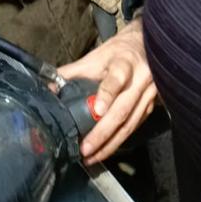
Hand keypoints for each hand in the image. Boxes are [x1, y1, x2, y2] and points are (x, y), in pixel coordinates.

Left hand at [57, 20, 155, 163]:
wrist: (148, 45)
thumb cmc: (118, 51)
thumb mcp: (96, 56)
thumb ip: (73, 72)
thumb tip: (49, 88)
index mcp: (125, 62)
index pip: (117, 78)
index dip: (108, 94)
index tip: (97, 110)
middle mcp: (140, 79)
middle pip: (122, 110)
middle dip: (103, 133)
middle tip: (85, 148)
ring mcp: (148, 95)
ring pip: (130, 124)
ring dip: (110, 144)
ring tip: (92, 156)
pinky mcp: (151, 107)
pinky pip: (134, 127)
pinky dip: (119, 141)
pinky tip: (105, 150)